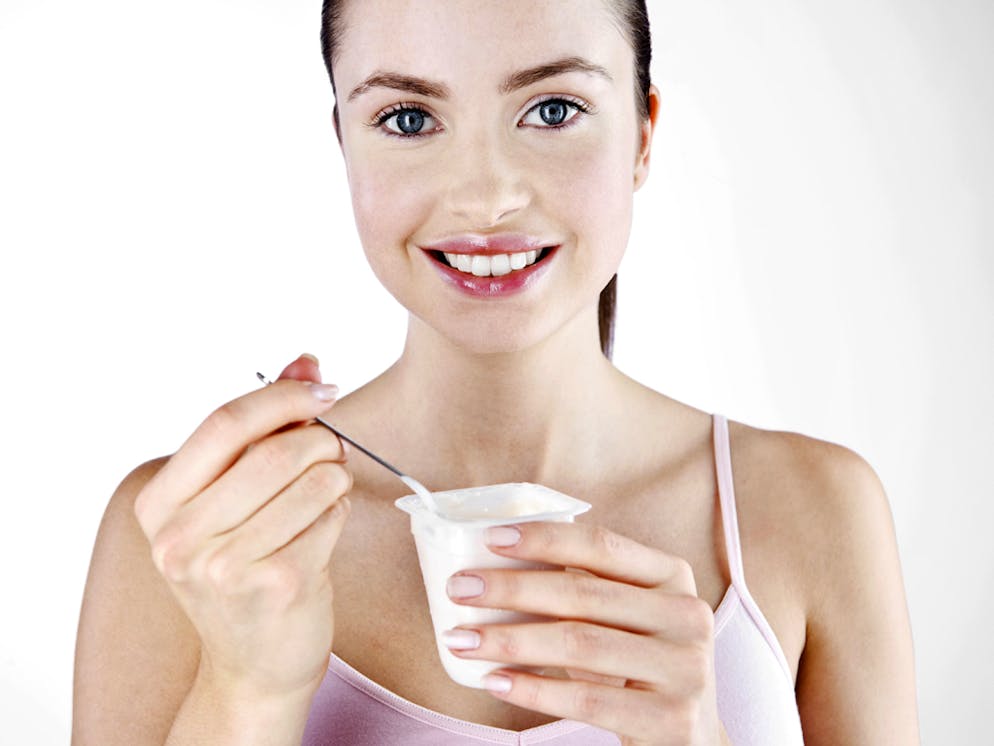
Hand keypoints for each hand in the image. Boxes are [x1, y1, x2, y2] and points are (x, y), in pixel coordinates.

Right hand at [133, 354, 352, 702]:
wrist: (254, 664)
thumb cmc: (243, 570)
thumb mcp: (231, 499)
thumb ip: (263, 427)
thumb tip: (308, 361)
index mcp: (160, 505)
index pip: (223, 424)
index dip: (281, 396)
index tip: (322, 390)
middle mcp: (182, 537)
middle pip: (274, 451)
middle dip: (320, 441)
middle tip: (331, 452)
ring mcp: (227, 566)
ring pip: (314, 481)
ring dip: (336, 477)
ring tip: (327, 492)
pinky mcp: (278, 584)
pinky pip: (332, 517)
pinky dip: (340, 513)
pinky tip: (324, 529)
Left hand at [442, 521, 729, 745]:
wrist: (691, 737)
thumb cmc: (638, 663)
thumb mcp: (627, 615)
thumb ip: (585, 587)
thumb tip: (493, 562)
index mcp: (672, 575)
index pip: (602, 545)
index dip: (545, 538)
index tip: (489, 538)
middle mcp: (687, 615)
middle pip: (584, 594)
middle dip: (512, 589)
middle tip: (459, 589)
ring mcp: (685, 669)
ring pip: (581, 645)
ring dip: (510, 640)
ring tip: (461, 639)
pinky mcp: (672, 719)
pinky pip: (588, 700)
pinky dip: (534, 689)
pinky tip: (495, 681)